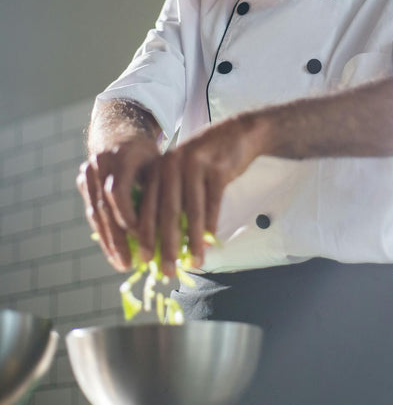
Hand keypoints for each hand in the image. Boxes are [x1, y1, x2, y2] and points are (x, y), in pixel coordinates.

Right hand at [76, 135, 160, 271]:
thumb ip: (161, 189)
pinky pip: (92, 212)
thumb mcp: (158, 163)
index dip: (127, 215)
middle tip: (128, 264)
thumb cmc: (147, 152)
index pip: (118, 191)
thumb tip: (176, 227)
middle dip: (116, 238)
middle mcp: (100, 164)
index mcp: (121, 156)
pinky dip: (103, 232)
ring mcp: (88, 172)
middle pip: (104, 207)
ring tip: (120, 264)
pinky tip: (113, 251)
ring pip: (95, 212)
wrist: (118, 130)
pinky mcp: (83, 182)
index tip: (141, 237)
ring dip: (108, 241)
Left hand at [77, 113, 267, 276]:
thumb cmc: (204, 161)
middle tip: (167, 271)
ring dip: (192, 242)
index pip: (146, 207)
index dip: (145, 236)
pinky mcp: (217, 168)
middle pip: (167, 212)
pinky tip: (210, 242)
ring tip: (194, 263)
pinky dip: (211, 226)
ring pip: (192, 212)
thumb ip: (168, 198)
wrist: (236, 134)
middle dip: (166, 246)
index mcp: (157, 168)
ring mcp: (195, 165)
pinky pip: (213, 204)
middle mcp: (172, 165)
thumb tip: (160, 241)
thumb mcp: (180, 173)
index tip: (144, 261)